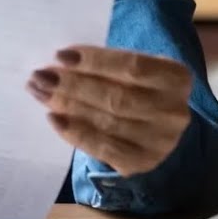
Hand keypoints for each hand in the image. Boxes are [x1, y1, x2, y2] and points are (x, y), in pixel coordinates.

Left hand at [27, 46, 190, 176]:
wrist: (155, 126)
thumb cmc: (136, 88)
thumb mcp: (133, 70)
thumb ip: (106, 65)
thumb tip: (60, 63)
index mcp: (176, 78)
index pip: (133, 66)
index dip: (95, 61)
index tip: (59, 55)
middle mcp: (174, 112)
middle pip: (117, 97)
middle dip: (73, 86)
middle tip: (41, 76)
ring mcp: (161, 142)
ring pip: (107, 122)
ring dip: (68, 107)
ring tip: (40, 93)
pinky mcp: (142, 163)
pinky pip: (103, 149)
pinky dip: (75, 133)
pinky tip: (54, 119)